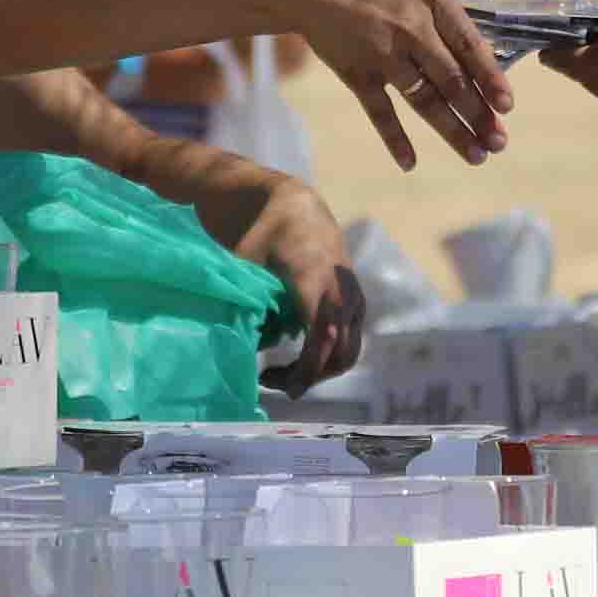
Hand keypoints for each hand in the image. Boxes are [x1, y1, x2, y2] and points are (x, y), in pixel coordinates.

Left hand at [229, 182, 368, 391]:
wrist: (297, 209)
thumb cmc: (264, 236)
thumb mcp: (246, 264)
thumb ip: (245, 303)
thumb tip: (240, 351)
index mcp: (315, 279)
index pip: (323, 335)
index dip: (307, 369)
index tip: (283, 387)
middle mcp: (343, 290)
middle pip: (341, 352)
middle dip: (309, 376)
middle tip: (272, 380)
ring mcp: (355, 297)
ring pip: (349, 352)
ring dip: (319, 370)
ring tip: (284, 373)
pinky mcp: (357, 304)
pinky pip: (350, 341)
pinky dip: (327, 357)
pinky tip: (299, 355)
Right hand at [276, 0, 511, 168]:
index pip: (469, 44)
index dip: (490, 76)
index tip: (508, 104)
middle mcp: (410, 29)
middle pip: (451, 80)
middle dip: (478, 114)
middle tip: (500, 143)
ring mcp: (382, 55)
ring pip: (424, 100)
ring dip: (451, 130)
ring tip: (476, 155)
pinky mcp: (355, 72)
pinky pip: (379, 111)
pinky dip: (394, 138)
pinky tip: (411, 162)